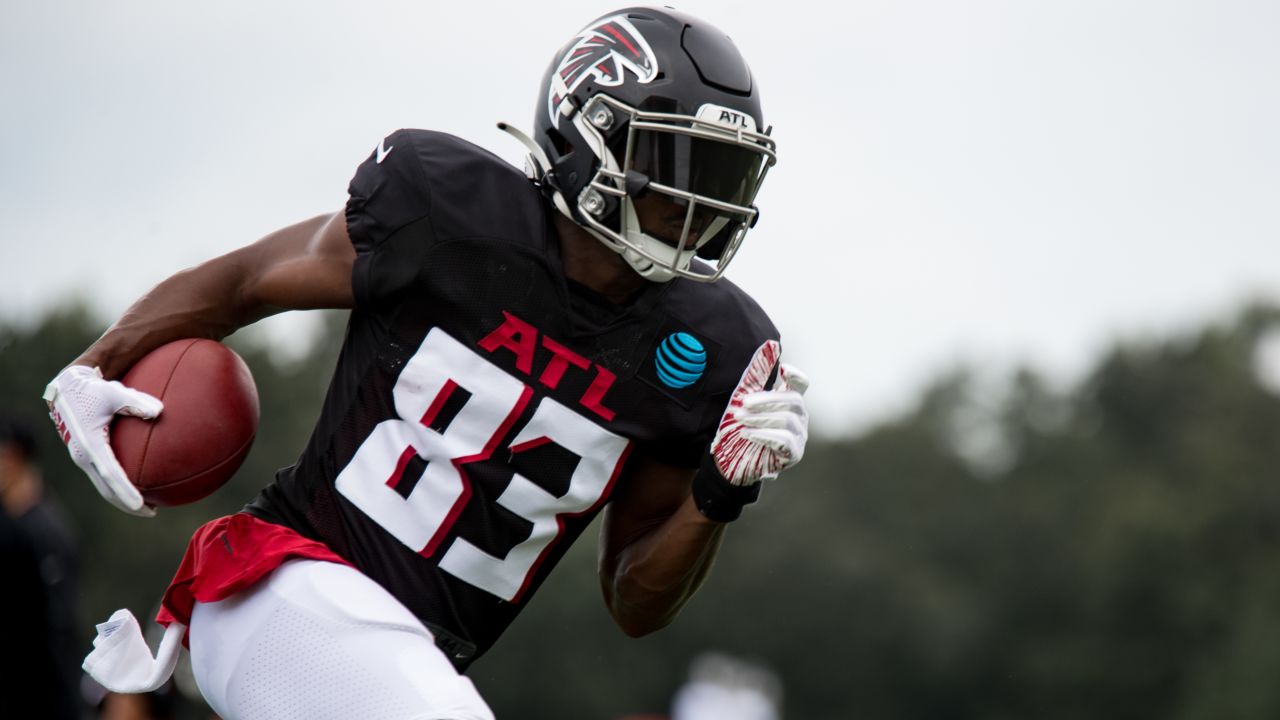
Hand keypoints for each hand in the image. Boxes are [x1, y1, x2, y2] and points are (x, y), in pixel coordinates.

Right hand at [43, 365, 162, 516]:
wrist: (66, 389)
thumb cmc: (93, 390)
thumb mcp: (114, 393)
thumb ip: (136, 401)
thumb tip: (159, 411)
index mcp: (90, 445)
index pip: (111, 474)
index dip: (126, 491)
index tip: (141, 504)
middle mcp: (84, 456)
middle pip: (106, 489)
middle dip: (127, 503)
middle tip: (152, 512)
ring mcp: (83, 457)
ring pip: (104, 486)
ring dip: (123, 498)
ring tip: (148, 506)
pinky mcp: (86, 455)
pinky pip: (103, 476)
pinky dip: (118, 486)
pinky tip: (138, 486)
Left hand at [710, 340, 809, 485]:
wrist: (732, 462)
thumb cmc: (740, 428)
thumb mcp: (744, 401)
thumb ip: (755, 378)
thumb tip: (769, 346)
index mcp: (788, 401)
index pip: (800, 384)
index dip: (796, 376)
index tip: (783, 369)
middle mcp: (798, 417)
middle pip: (793, 401)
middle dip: (767, 400)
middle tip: (743, 402)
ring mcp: (799, 436)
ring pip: (787, 420)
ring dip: (761, 418)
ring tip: (740, 419)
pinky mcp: (793, 454)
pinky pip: (785, 441)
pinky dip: (765, 435)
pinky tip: (748, 434)